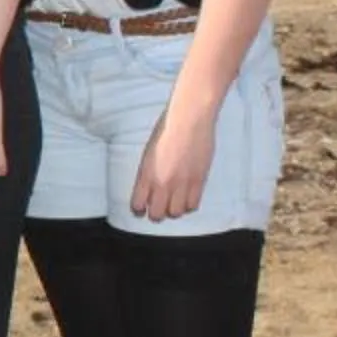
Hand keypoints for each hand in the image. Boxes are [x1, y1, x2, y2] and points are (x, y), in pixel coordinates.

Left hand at [131, 98, 218, 221]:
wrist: (188, 121)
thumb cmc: (166, 130)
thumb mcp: (149, 153)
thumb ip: (148, 173)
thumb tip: (150, 187)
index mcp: (146, 174)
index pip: (138, 205)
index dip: (139, 209)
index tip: (142, 208)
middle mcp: (162, 183)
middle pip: (157, 215)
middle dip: (156, 214)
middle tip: (159, 208)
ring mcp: (181, 184)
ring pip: (176, 213)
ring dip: (174, 210)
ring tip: (175, 202)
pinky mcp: (198, 181)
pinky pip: (193, 205)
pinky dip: (189, 205)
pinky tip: (187, 197)